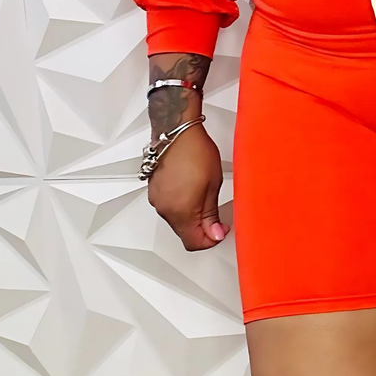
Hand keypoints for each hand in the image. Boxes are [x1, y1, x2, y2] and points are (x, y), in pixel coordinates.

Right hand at [146, 123, 228, 250]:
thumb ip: (211, 216)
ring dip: (191, 217)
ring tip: (204, 197)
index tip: (221, 230)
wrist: (176, 131)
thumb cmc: (195, 152)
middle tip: (216, 216)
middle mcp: (165, 209)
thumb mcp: (213, 185)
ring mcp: (157, 200)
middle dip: (202, 229)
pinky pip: (168, 208)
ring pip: (176, 221)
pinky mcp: (154, 191)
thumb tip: (214, 234)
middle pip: (184, 233)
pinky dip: (180, 206)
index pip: (194, 243)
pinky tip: (191, 191)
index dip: (211, 240)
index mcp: (181, 212)